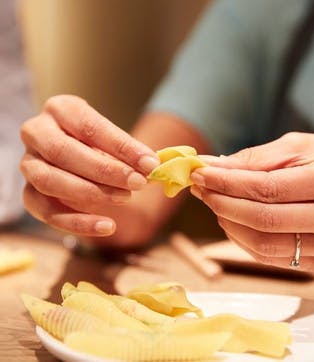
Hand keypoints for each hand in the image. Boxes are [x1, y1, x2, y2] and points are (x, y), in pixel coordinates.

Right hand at [20, 95, 159, 236]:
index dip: (122, 147)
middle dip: (105, 171)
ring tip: (125, 198)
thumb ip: (130, 153)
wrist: (81, 158)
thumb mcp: (114, 142)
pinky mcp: (29, 193)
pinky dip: (78, 222)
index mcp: (61, 109)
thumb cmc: (99, 145)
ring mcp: (29, 164)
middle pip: (62, 152)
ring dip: (90, 193)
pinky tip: (107, 226)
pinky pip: (46, 212)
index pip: (90, 127)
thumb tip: (153, 167)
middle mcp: (37, 132)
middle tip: (138, 183)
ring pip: (49, 180)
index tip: (150, 163)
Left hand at [190, 132, 313, 274]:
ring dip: (228, 224)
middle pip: (263, 219)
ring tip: (214, 203)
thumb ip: (256, 158)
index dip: (228, 182)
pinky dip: (242, 240)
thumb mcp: (299, 146)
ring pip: (264, 244)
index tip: (201, 173)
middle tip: (201, 189)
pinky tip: (232, 221)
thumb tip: (214, 166)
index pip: (267, 188)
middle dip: (222, 203)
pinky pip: (271, 257)